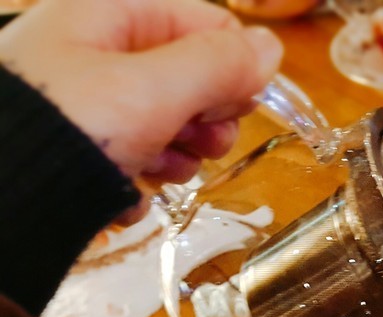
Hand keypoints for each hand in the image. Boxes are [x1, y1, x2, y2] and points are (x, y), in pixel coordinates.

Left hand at [0, 0, 282, 185]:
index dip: (232, 65)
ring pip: (167, 122)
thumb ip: (218, 66)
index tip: (237, 106)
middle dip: (204, 119)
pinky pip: (134, 154)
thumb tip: (272, 48)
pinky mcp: (79, 147)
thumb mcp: (152, 91)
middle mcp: (97, 50)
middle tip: (204, 144)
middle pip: (188, 77)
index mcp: (110, 13)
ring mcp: (87, 101)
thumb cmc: (70, 130)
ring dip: (177, 155)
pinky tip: (123, 192)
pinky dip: (139, 177)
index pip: (205, 23)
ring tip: (158, 171)